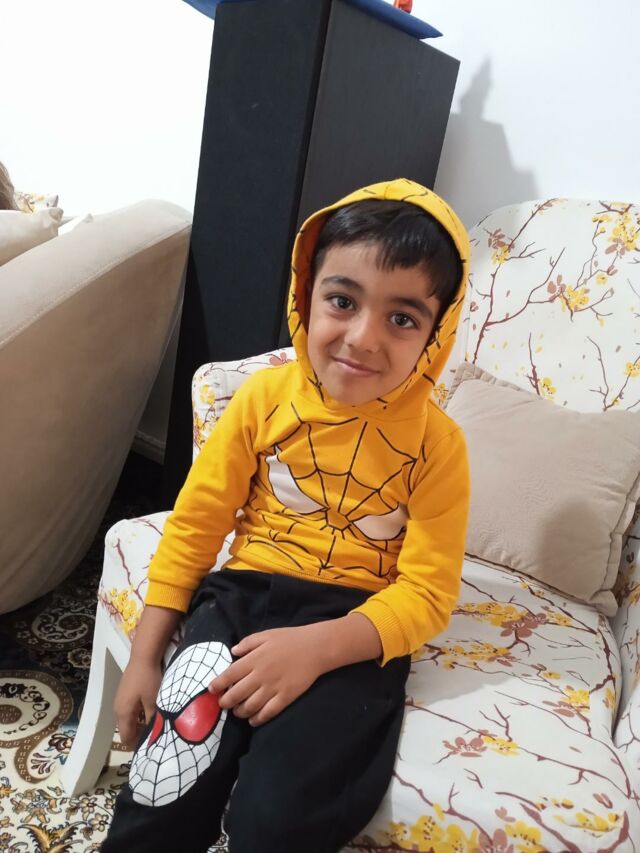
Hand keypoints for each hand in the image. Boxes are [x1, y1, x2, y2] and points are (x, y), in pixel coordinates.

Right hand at [114, 658, 162, 749]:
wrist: (144, 655)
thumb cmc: (148, 679)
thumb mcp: (153, 701)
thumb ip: (153, 719)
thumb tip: (155, 734)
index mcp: (123, 713)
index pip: (126, 738)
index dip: (137, 745)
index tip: (151, 748)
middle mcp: (118, 708)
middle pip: (127, 729)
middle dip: (140, 735)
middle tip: (156, 737)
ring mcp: (121, 698)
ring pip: (129, 718)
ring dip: (140, 723)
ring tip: (155, 724)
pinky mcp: (126, 691)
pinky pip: (131, 709)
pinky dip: (139, 713)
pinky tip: (151, 710)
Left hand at [208, 624, 328, 726]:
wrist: (315, 648)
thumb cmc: (290, 639)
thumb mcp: (266, 635)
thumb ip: (248, 643)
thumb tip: (233, 652)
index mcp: (254, 659)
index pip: (229, 675)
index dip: (218, 684)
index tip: (211, 690)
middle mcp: (261, 675)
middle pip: (236, 694)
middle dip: (226, 702)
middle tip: (223, 704)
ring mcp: (273, 688)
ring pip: (250, 706)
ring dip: (240, 712)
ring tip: (238, 711)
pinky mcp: (285, 697)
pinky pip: (267, 713)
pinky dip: (257, 719)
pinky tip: (253, 720)